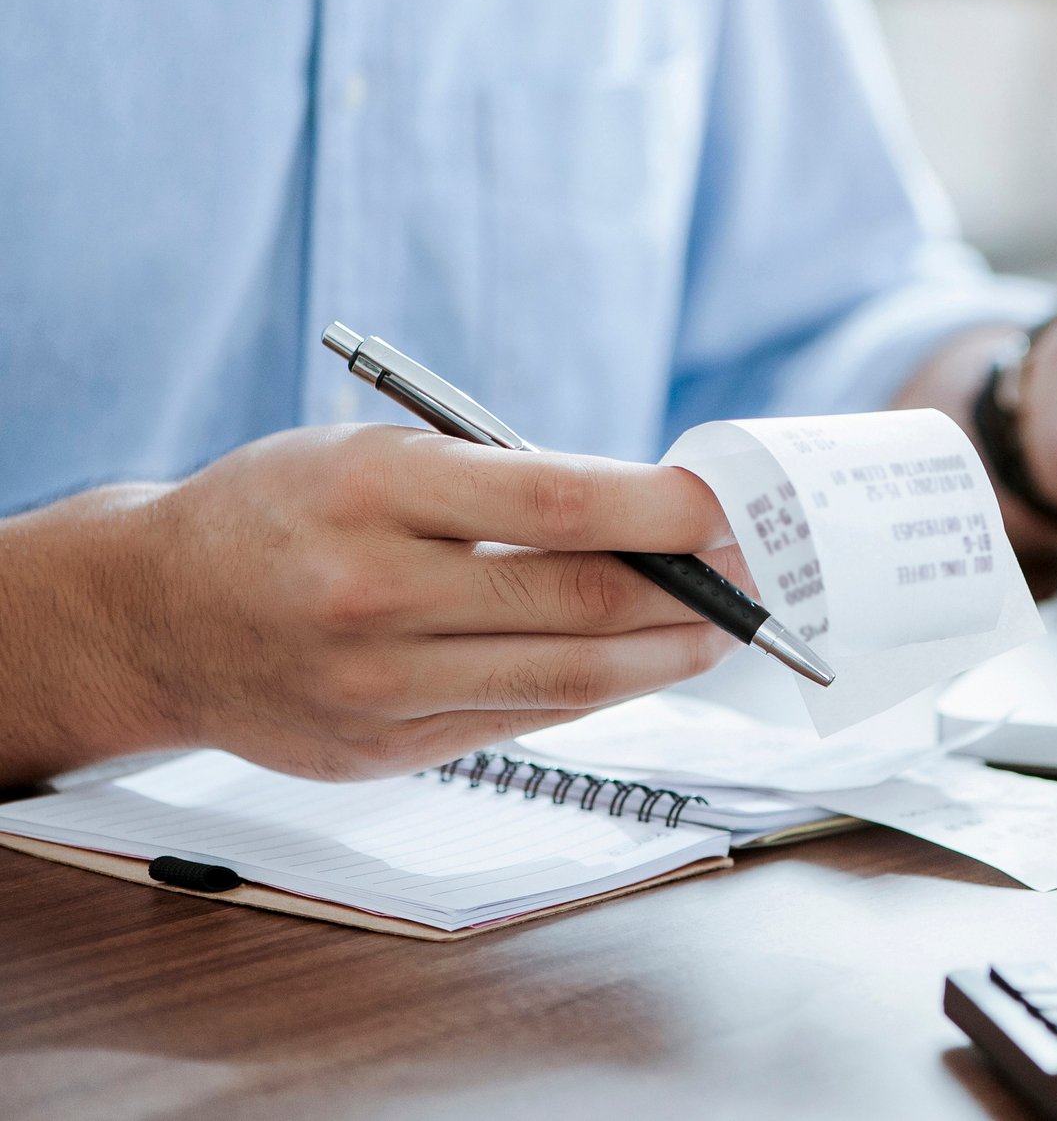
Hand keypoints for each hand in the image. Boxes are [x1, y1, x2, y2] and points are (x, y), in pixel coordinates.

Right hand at [0, 425, 741, 783]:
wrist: (148, 617)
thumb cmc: (279, 515)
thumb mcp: (374, 458)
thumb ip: (499, 486)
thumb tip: (649, 518)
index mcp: (371, 489)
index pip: (557, 502)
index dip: (663, 510)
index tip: (728, 507)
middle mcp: (371, 592)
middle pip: (580, 600)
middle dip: (690, 588)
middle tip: (754, 572)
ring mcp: (374, 686)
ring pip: (568, 681)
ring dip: (667, 657)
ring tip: (722, 630)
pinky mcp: (379, 751)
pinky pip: (523, 722)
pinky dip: (596, 693)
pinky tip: (638, 667)